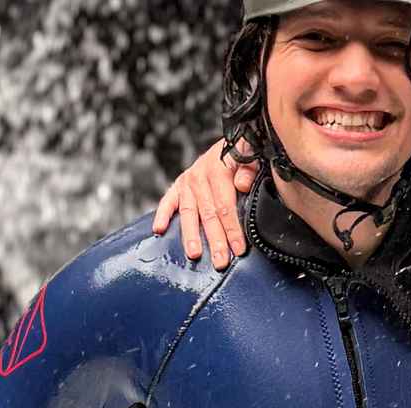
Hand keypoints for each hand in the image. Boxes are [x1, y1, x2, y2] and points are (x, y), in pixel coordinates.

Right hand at [151, 139, 259, 269]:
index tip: (238, 249)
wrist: (231, 142)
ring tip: (194, 254)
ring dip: (191, 235)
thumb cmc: (245, 154)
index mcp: (219, 170)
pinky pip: (168, 201)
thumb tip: (241, 185)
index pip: (225, 205)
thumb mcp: (252, 155)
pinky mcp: (179, 185)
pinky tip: (158, 230)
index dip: (232, 229)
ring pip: (189, 213)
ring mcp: (187, 182)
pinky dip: (162, 215)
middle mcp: (199, 176)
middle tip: (220, 262)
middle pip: (208, 214)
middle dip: (215, 240)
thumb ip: (249, 168)